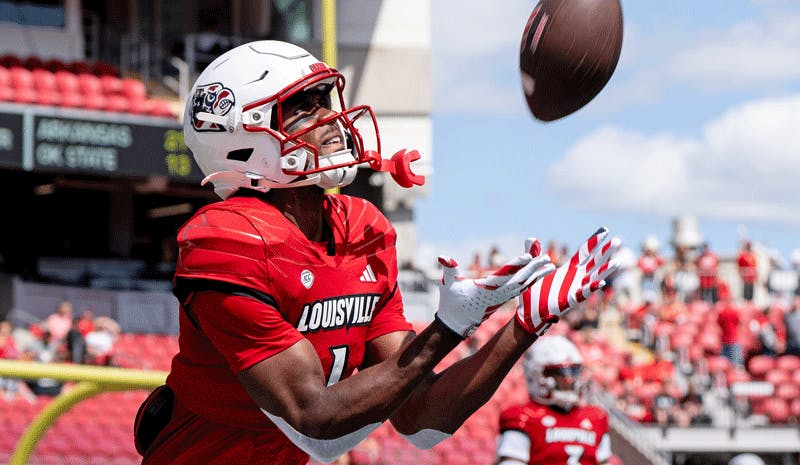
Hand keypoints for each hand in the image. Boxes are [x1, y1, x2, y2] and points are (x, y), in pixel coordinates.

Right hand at [435, 239, 554, 337]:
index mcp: (486, 289)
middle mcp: (497, 294)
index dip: (518, 264)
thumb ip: (448, 269)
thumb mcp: (447, 284)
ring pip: (523, 285)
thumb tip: (443, 257)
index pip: (505, 274)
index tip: (529, 257)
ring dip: (536, 275)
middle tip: (547, 258)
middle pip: (519, 279)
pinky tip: (538, 276)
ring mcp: (501, 298)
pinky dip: (530, 282)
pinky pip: (520, 290)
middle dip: (533, 268)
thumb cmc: (450, 303)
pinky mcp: (502, 300)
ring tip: (549, 266)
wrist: (455, 324)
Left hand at [516, 227, 619, 335]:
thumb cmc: (534, 293)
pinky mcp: (570, 300)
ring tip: (617, 261)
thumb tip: (531, 239)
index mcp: (569, 269)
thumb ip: (534, 253)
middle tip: (617, 240)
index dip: (594, 240)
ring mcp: (574, 288)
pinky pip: (583, 294)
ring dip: (605, 270)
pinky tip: (600, 283)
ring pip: (594, 277)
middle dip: (605, 251)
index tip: (605, 230)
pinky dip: (591, 288)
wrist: (528, 314)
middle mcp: (575, 278)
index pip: (585, 251)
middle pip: (594, 261)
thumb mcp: (534, 268)